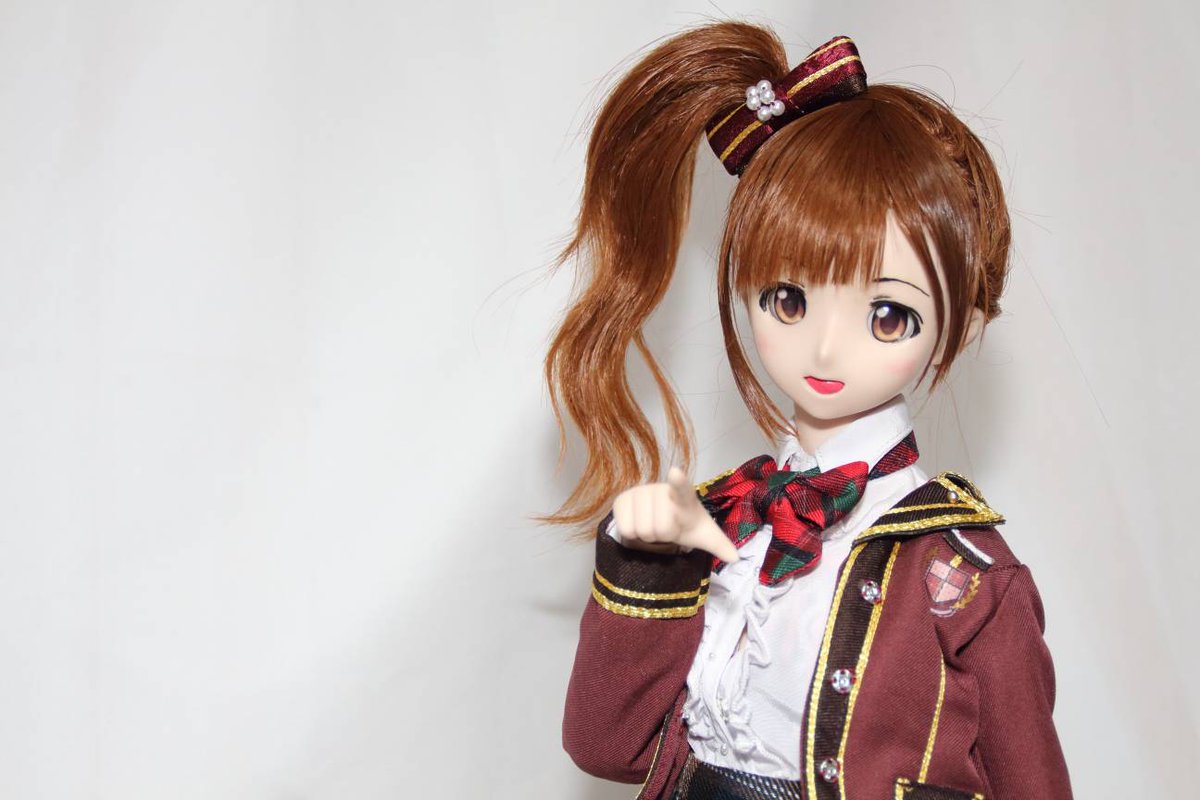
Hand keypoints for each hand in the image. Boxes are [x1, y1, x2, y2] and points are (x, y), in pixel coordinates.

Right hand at [612, 466, 739, 562]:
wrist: (661, 515)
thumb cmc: (684, 523)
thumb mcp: (702, 534)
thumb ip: (719, 544)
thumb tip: (736, 558)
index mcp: (683, 496)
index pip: (682, 488)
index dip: (678, 481)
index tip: (676, 473)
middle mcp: (660, 490)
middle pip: (660, 529)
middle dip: (663, 536)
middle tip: (665, 527)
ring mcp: (639, 492)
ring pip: (641, 530)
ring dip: (647, 536)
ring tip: (652, 525)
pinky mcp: (622, 499)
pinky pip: (625, 529)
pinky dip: (632, 534)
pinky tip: (638, 523)